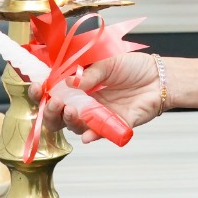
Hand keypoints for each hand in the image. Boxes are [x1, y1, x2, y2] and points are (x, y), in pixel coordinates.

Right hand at [34, 52, 162, 142]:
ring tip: (71, 110)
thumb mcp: (107, 61)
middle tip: (55, 102)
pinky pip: (98, 135)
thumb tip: (68, 82)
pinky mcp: (113, 126)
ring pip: (74, 126)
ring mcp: (97, 116)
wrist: (160, 77)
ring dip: (68, 120)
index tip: (37, 87)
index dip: (41, 92)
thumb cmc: (133, 67)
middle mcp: (84, 103)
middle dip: (51, 111)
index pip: (52, 91)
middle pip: (58, 115)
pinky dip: (91, 135)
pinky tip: (87, 134)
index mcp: (79, 85)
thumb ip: (88, 73)